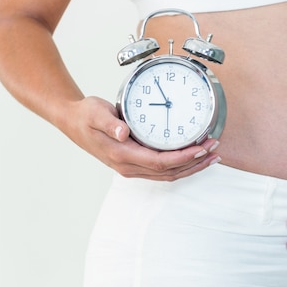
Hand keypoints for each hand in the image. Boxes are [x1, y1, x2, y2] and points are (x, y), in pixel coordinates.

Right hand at [62, 96, 220, 180]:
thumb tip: (123, 132)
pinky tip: (193, 156)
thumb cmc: (85, 115)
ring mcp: (131, 167)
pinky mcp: (134, 162)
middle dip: (195, 163)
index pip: (160, 162)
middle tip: (214, 150)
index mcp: (121, 155)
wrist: (73, 121)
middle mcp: (128, 166)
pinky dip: (181, 165)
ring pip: (168, 174)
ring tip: (211, 155)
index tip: (201, 148)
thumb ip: (109, 122)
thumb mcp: (95, 113)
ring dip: (191, 167)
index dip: (183, 158)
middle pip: (169, 172)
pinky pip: (162, 169)